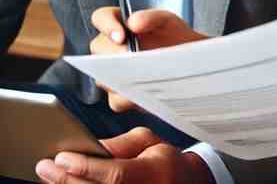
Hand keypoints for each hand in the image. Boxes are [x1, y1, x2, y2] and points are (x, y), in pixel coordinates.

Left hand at [35, 127, 212, 183]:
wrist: (185, 183)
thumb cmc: (164, 160)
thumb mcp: (148, 142)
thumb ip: (120, 144)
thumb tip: (90, 146)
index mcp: (154, 172)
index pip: (115, 173)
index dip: (87, 167)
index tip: (62, 156)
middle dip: (67, 180)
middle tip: (45, 166)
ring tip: (49, 176)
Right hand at [90, 8, 206, 110]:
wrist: (190, 62)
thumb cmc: (175, 37)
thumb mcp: (168, 22)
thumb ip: (151, 17)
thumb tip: (133, 22)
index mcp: (119, 24)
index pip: (101, 17)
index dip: (106, 25)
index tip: (121, 36)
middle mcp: (111, 48)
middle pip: (98, 48)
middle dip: (114, 54)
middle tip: (132, 57)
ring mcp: (113, 73)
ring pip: (103, 77)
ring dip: (120, 77)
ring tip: (142, 75)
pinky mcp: (121, 95)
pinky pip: (116, 100)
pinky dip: (129, 98)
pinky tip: (144, 93)